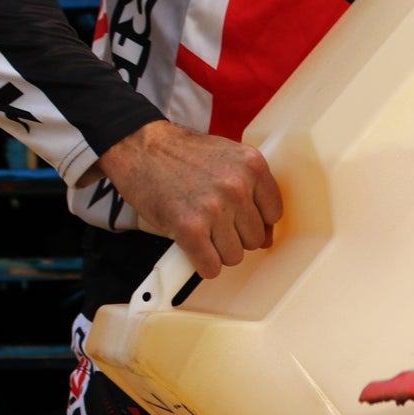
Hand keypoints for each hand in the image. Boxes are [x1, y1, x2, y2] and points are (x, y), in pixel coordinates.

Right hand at [96, 120, 283, 278]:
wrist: (140, 148)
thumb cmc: (181, 154)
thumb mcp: (226, 158)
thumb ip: (251, 190)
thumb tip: (266, 237)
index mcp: (252, 165)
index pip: (274, 213)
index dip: (254, 220)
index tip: (237, 217)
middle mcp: (237, 186)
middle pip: (254, 238)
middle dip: (234, 236)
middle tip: (212, 222)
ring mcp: (214, 208)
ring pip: (234, 256)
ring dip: (216, 250)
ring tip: (200, 229)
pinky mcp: (191, 229)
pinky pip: (210, 266)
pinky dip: (202, 263)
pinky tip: (192, 247)